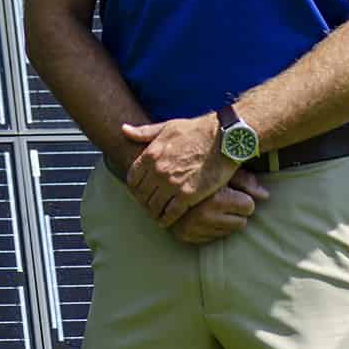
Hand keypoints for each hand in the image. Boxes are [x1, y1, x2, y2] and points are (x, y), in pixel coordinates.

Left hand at [122, 114, 238, 227]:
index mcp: (151, 154)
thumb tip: (123, 130)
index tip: (140, 192)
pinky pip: (171, 213)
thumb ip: (144, 132)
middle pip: (141, 195)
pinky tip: (168, 221)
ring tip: (157, 215)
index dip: (135, 188)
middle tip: (149, 206)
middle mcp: (158, 170)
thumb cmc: (197, 130)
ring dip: (154, 213)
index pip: (132, 179)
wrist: (224, 137)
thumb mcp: (167, 127)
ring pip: (154, 206)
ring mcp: (172, 183)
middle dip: (144, 202)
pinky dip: (167, 219)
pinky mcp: (188, 195)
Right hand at [169, 170, 269, 244]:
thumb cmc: (198, 165)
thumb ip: (245, 181)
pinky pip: (211, 238)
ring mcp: (193, 228)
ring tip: (210, 204)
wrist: (161, 171)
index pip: (248, 207)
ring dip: (223, 219)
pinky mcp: (185, 235)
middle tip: (221, 197)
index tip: (233, 190)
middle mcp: (203, 216)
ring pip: (228, 231)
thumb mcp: (221, 168)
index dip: (243, 198)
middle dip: (235, 211)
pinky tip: (201, 214)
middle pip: (241, 222)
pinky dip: (209, 228)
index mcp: (214, 198)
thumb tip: (266, 196)